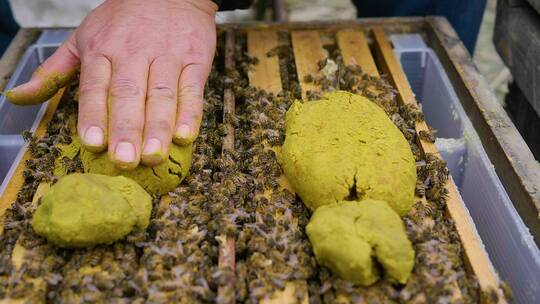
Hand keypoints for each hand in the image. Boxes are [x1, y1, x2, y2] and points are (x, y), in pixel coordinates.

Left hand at [6, 0, 217, 168]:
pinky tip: (185, 136)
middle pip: (129, 95)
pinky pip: (192, 90)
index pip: (96, 86)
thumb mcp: (83, 37)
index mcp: (103, 49)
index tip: (93, 143)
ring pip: (161, 95)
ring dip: (158, 127)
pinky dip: (190, 113)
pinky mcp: (195, 61)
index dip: (94, 115)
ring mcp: (167, 57)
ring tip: (153, 155)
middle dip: (126, 129)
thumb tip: (18, 96)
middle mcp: (134, 53)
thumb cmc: (124, 20)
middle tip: (124, 160)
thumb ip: (54, 70)